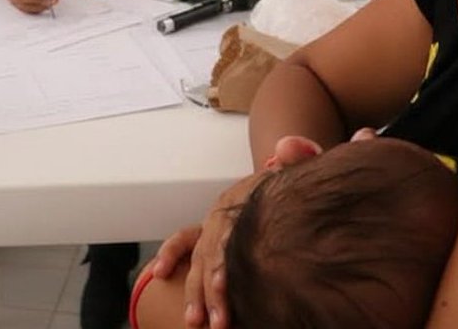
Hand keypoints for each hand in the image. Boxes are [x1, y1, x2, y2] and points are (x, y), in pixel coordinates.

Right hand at [154, 135, 323, 328]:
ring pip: (199, 259)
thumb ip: (297, 156)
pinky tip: (159, 273)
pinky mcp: (211, 234)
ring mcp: (215, 225)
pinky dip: (170, 254)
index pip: (228, 232)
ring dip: (196, 290)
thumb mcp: (297, 169)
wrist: (283, 178)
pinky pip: (183, 241)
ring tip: (196, 321)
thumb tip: (291, 146)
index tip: (226, 283)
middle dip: (212, 288)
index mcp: (242, 200)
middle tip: (220, 319)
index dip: (225, 258)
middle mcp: (224, 214)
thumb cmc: (288, 182)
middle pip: (212, 253)